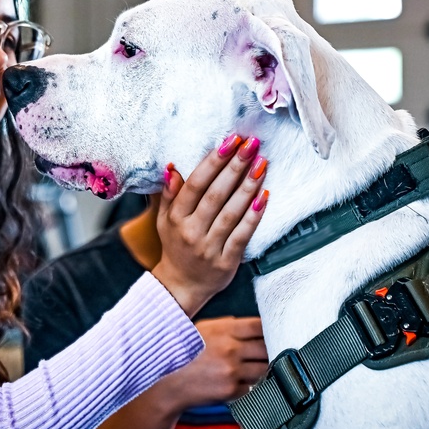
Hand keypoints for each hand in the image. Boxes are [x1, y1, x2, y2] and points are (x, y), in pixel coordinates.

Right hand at [151, 135, 268, 316]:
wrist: (181, 287)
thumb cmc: (176, 246)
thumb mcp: (164, 220)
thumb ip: (169, 194)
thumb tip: (172, 166)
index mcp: (175, 218)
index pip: (195, 185)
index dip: (212, 161)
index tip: (229, 141)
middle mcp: (190, 232)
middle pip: (215, 195)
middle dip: (234, 166)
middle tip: (251, 144)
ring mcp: (209, 247)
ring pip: (231, 213)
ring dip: (247, 186)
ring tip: (262, 163)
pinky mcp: (227, 261)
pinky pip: (243, 234)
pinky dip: (254, 215)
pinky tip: (264, 196)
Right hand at [153, 316, 266, 412]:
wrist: (166, 383)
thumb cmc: (183, 353)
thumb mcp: (203, 329)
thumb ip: (229, 327)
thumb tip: (255, 328)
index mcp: (224, 330)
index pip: (260, 326)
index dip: (269, 329)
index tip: (272, 333)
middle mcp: (231, 349)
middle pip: (267, 348)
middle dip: (268, 349)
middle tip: (265, 351)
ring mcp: (232, 371)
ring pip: (263, 369)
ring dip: (259, 368)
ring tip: (249, 366)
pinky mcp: (231, 390)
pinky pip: (251, 386)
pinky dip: (247, 384)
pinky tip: (234, 380)